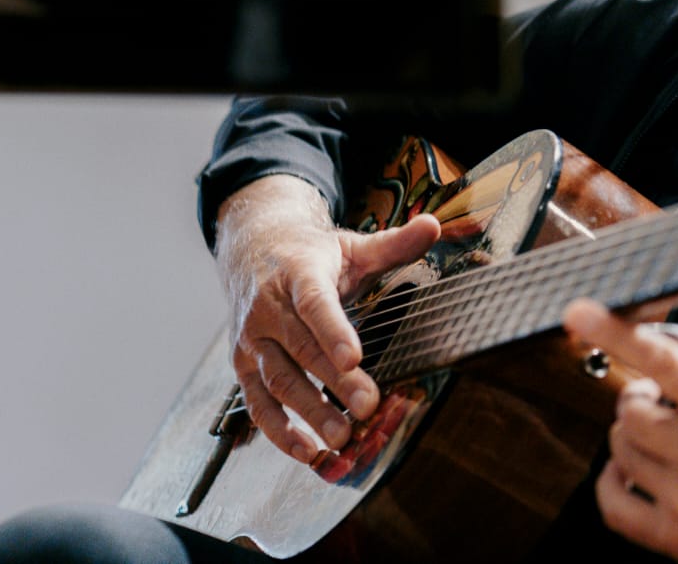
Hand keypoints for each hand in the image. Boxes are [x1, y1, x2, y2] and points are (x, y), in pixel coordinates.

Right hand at [213, 175, 440, 462]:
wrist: (252, 253)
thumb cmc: (311, 255)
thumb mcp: (351, 246)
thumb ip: (393, 244)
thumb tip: (433, 226)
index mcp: (298, 273)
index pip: (315, 303)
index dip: (334, 330)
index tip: (356, 357)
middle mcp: (268, 309)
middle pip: (302, 348)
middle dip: (335, 382)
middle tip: (367, 407)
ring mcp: (253, 340)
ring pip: (279, 380)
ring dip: (308, 411)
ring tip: (340, 437)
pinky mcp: (244, 367)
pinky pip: (257, 403)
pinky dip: (278, 431)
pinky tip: (306, 451)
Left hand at [563, 300, 677, 563]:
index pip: (663, 362)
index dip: (615, 332)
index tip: (581, 314)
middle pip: (630, 409)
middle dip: (640, 396)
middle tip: (661, 400)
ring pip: (621, 450)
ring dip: (633, 435)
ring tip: (662, 437)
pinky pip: (615, 505)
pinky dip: (615, 481)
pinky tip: (636, 472)